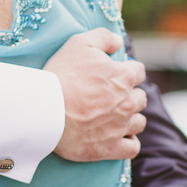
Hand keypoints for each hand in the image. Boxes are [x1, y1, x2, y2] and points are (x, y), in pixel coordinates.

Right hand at [44, 29, 146, 162]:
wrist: (45, 110)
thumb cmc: (61, 75)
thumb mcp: (80, 43)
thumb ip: (104, 38)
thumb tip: (119, 42)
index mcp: (124, 76)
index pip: (138, 71)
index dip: (126, 71)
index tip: (114, 75)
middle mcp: (128, 102)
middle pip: (141, 98)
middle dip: (129, 95)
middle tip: (110, 97)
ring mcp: (121, 127)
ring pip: (139, 122)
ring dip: (130, 119)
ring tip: (114, 118)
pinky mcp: (111, 148)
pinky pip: (132, 148)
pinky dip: (128, 143)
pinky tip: (119, 138)